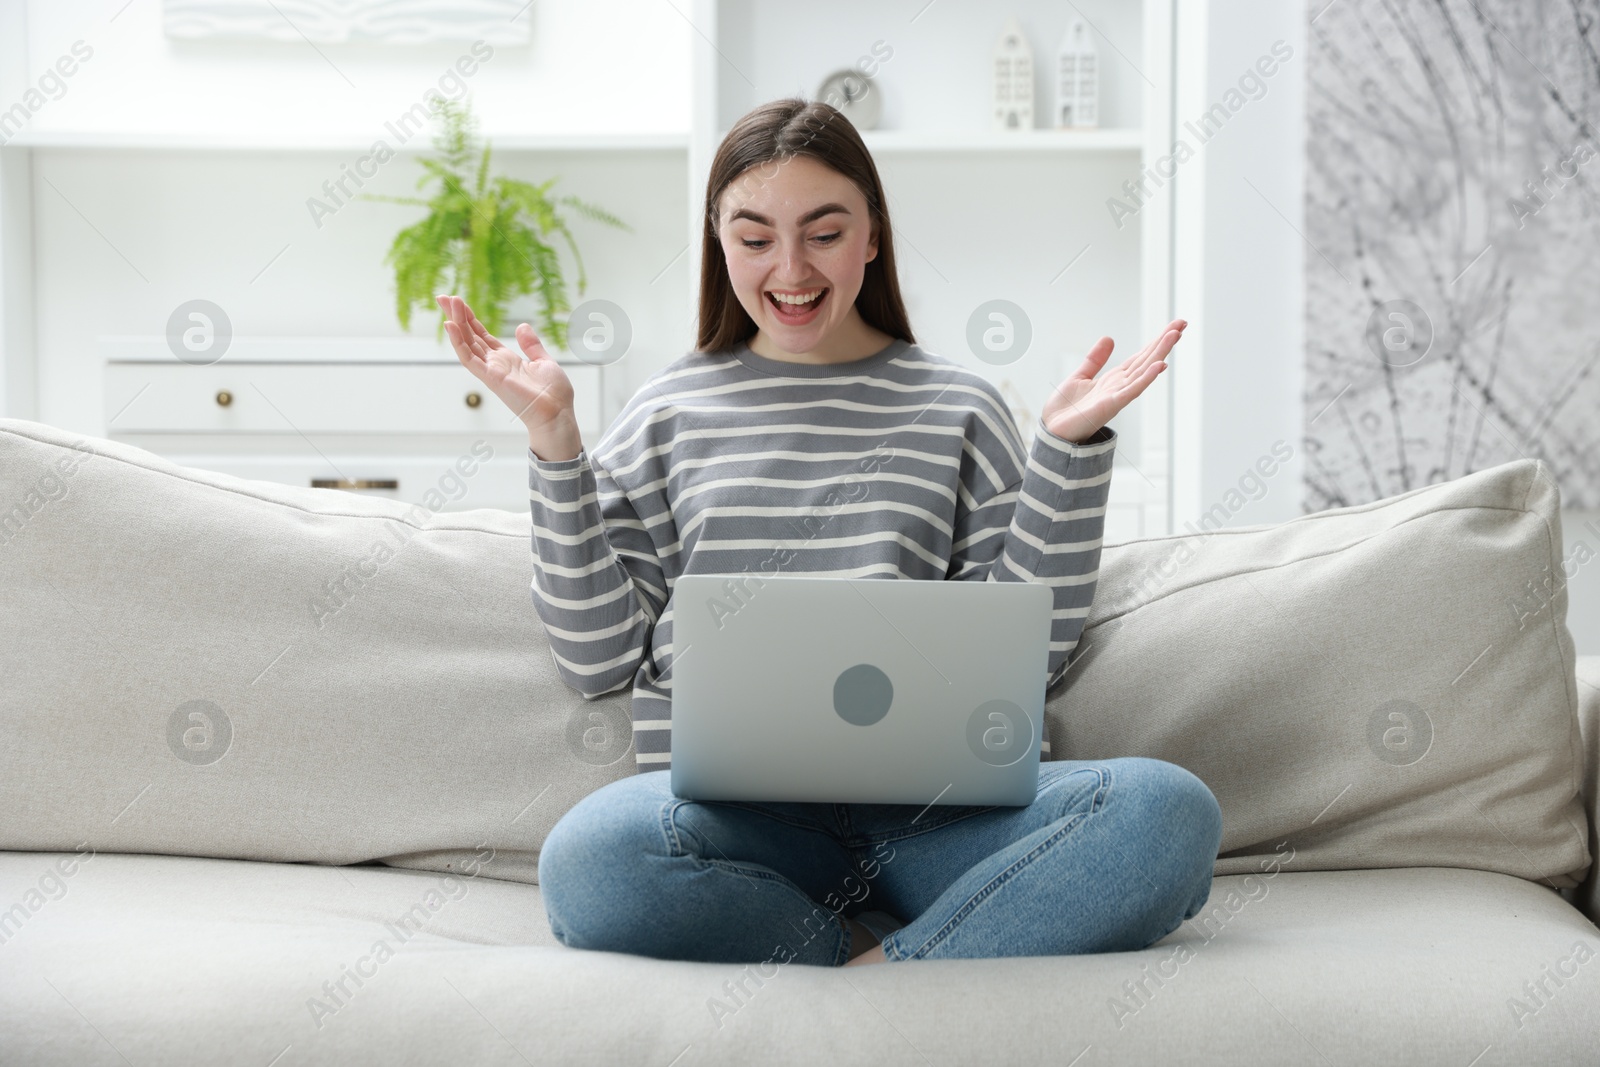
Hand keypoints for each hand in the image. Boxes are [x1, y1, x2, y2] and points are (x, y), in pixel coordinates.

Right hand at [436, 295, 582, 460]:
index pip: (482, 335)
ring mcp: (490, 371)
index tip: (458, 302)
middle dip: (456, 316)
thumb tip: (522, 326)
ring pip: (467, 343)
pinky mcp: (491, 378)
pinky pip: (469, 358)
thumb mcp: (543, 362)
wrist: (557, 414)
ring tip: (447, 302)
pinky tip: (450, 325)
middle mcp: (494, 364)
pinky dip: (458, 342)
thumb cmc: (553, 394)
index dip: (470, 319)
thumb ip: (531, 345)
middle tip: (442, 296)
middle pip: (469, 335)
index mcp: (506, 359)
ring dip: (456, 323)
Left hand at [1039, 319, 1186, 443]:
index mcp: (1114, 380)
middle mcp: (1120, 387)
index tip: (1172, 327)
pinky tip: (1160, 365)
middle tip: (1182, 323)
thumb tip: (1108, 338)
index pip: (1140, 357)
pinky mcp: (1110, 405)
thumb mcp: (1080, 377)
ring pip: (1144, 371)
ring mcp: (1117, 396)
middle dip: (1164, 342)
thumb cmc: (1065, 412)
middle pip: (1146, 360)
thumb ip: (1095, 360)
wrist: (1052, 433)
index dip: (1155, 342)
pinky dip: (1146, 378)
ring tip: (1174, 335)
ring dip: (1160, 353)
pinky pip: (1132, 390)